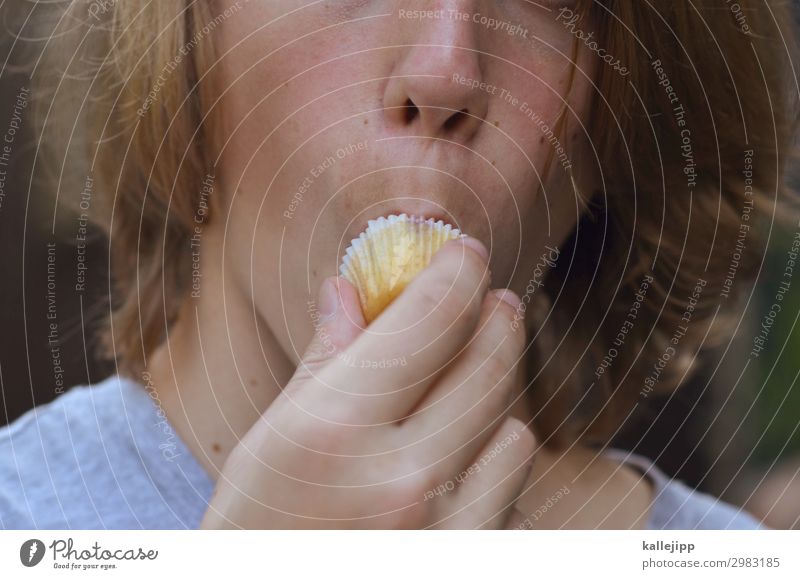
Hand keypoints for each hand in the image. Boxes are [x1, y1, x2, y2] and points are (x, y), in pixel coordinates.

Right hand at [201, 238, 535, 528]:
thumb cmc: (258, 530)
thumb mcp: (272, 441)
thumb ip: (324, 360)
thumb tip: (348, 289)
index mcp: (335, 429)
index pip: (426, 320)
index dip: (456, 273)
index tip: (467, 255)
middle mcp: (401, 476)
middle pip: (488, 365)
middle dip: (498, 321)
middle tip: (497, 302)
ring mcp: (448, 530)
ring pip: (512, 427)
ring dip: (497, 399)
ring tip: (470, 393)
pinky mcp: (474, 560)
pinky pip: (511, 491)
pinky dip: (496, 464)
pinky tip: (466, 464)